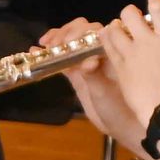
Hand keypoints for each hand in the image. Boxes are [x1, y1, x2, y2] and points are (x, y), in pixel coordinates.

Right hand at [43, 17, 144, 150]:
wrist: (123, 127)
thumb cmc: (121, 110)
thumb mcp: (105, 94)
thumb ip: (94, 76)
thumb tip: (86, 61)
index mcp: (112, 52)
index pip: (94, 32)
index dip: (79, 33)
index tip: (68, 43)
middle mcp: (99, 53)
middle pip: (80, 33)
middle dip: (65, 35)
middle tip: (52, 47)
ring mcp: (86, 63)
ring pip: (70, 43)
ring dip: (56, 40)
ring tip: (43, 46)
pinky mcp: (77, 74)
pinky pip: (63, 59)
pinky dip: (50, 54)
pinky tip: (36, 51)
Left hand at [97, 0, 159, 125]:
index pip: (158, 8)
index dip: (154, 1)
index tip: (153, 4)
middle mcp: (147, 40)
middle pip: (130, 14)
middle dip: (130, 13)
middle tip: (131, 20)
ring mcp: (131, 53)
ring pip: (114, 28)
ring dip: (115, 26)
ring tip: (117, 30)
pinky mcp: (119, 66)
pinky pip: (107, 46)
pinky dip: (106, 40)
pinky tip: (107, 40)